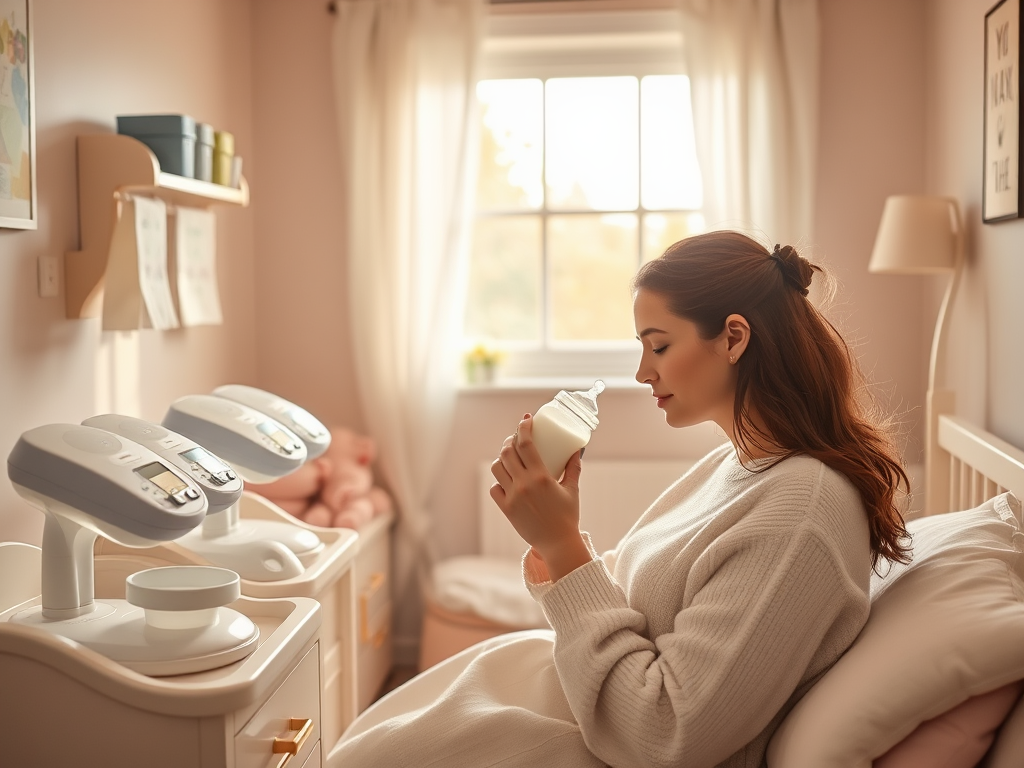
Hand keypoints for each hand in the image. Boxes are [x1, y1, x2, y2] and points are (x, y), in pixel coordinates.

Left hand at [490, 414, 592, 580]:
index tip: (526, 419)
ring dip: (501, 459)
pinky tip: (505, 479)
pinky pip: (495, 488)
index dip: (523, 427)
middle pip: (508, 452)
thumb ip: (574, 468)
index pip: (526, 444)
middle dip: (510, 440)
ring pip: (497, 468)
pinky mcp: (506, 509)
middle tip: (516, 437)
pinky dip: (499, 481)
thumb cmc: (568, 516)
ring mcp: (513, 496)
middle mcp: (524, 484)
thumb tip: (576, 450)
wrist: (557, 543)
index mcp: (541, 476)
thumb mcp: (572, 490)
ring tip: (508, 457)